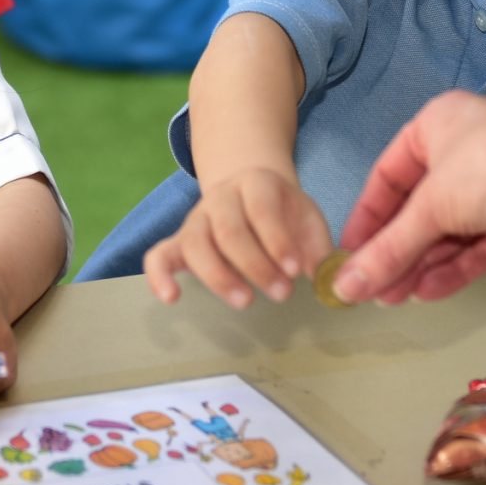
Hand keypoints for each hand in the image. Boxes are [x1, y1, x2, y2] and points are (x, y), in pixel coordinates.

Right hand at [141, 166, 334, 307]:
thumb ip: (319, 248)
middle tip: (283, 293)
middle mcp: (220, 197)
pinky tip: (171, 298)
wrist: (251, 192)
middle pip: (229, 229)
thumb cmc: (284, 212)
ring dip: (219, 276)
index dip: (278, 240)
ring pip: (195, 244)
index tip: (297, 270)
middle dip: (256, 265)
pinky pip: (158, 255)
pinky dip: (159, 276)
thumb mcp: (308, 219)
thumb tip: (327, 281)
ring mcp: (196, 219)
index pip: (262, 208)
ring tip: (245, 301)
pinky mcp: (179, 241)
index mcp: (255, 183)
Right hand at [334, 90, 485, 303]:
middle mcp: (459, 156)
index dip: (366, 219)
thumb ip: (389, 250)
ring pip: (446, 234)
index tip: (347, 256)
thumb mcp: (430, 206)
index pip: (387, 178)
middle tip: (368, 290)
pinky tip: (425, 294)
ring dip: (419, 266)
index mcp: (432, 130)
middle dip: (394, 251)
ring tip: (391, 300)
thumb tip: (344, 287)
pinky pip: (475, 249)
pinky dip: (451, 270)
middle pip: (417, 211)